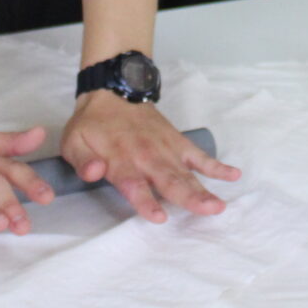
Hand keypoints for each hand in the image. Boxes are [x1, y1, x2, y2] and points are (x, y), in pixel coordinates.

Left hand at [63, 92, 240, 222]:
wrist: (113, 91)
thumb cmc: (92, 124)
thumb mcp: (73, 141)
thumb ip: (82, 161)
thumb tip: (94, 172)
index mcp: (121, 159)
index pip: (135, 184)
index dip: (146, 201)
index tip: (160, 217)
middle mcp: (147, 156)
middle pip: (170, 180)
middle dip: (189, 197)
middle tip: (209, 211)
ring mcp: (166, 149)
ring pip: (187, 173)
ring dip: (204, 188)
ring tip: (220, 204)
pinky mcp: (177, 143)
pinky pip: (199, 156)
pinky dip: (216, 166)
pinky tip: (233, 175)